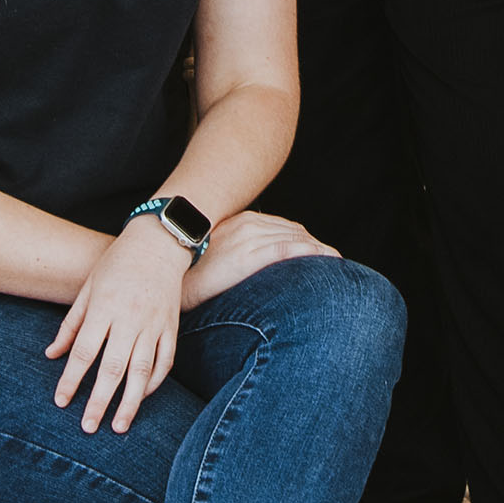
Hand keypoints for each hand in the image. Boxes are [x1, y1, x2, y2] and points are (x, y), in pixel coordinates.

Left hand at [47, 217, 192, 433]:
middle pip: (113, 367)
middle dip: (99, 400)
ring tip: (118, 425)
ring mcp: (154, 325)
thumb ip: (71, 325)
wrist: (158, 244)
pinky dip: (154, 382)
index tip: (62, 402)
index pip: (85, 351)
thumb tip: (52, 355)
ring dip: (130, 402)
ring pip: (142, 370)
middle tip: (88, 427)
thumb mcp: (87, 289)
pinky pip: (165, 361)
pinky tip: (142, 397)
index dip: (72, 379)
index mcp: (105, 308)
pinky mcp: (171, 328)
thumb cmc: (116, 265)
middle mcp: (130, 319)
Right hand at [179, 209, 334, 304]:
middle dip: (315, 246)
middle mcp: (246, 225)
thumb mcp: (215, 256)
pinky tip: (323, 259)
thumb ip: (237, 252)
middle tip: (334, 261)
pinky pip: (285, 250)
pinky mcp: (246, 256)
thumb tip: (250, 263)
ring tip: (336, 264)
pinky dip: (307, 252)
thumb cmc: (188, 274)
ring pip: (294, 239)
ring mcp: (246, 238)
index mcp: (240, 222)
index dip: (304, 240)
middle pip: (293, 232)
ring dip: (318, 251)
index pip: (282, 227)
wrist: (167, 280)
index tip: (318, 253)